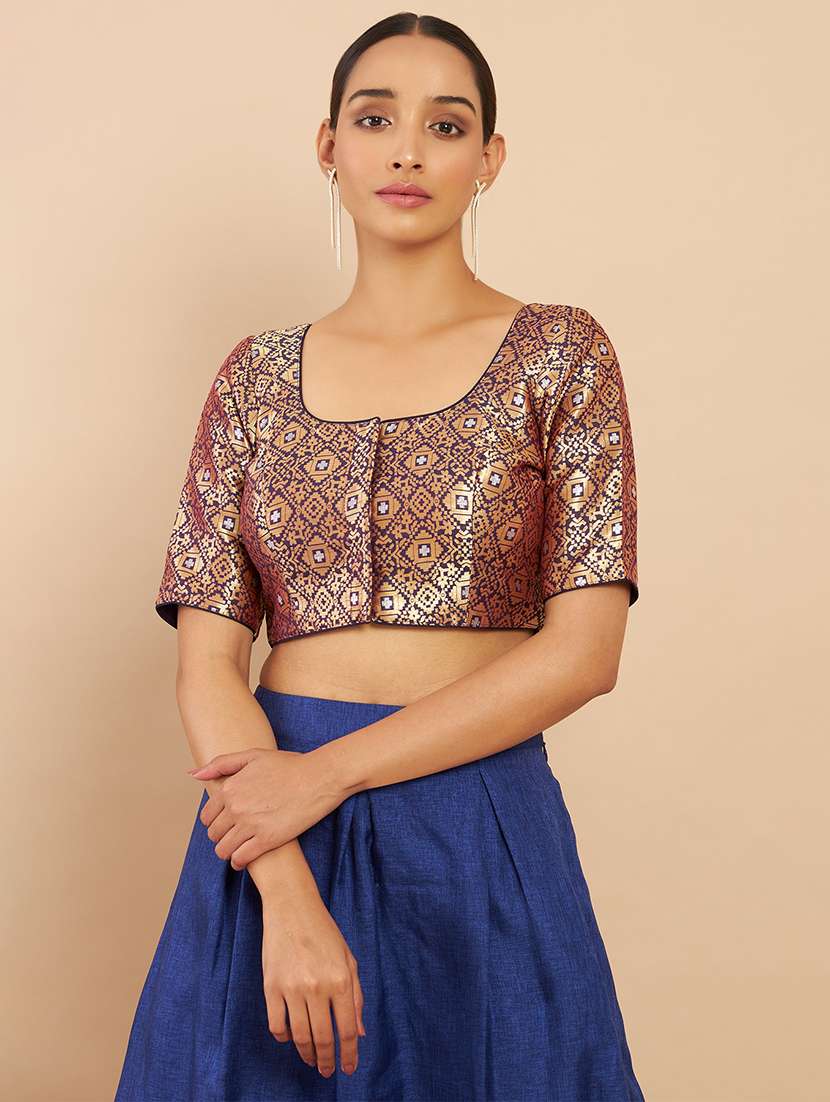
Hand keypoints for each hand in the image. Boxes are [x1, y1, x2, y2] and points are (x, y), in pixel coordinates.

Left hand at [187, 747, 343, 869]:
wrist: (319, 777)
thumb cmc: (289, 765)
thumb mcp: (253, 756)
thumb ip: (221, 764)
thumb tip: (193, 774)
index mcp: (230, 788)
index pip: (207, 816)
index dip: (215, 821)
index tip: (226, 822)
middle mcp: (236, 807)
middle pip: (214, 834)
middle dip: (221, 836)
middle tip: (233, 835)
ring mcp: (251, 825)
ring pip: (224, 850)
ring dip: (228, 851)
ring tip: (238, 848)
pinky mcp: (268, 840)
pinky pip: (242, 859)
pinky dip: (239, 862)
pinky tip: (244, 859)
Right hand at [261, 891, 365, 1077]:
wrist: (292, 907)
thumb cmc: (324, 932)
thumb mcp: (348, 959)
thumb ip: (356, 996)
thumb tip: (359, 1033)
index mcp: (341, 980)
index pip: (347, 1030)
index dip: (349, 1055)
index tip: (349, 1069)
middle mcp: (317, 987)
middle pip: (323, 1038)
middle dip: (326, 1061)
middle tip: (327, 1071)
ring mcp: (292, 988)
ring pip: (299, 1036)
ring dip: (307, 1053)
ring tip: (312, 1059)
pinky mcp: (271, 986)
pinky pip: (276, 1025)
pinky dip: (283, 1038)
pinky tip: (290, 1039)